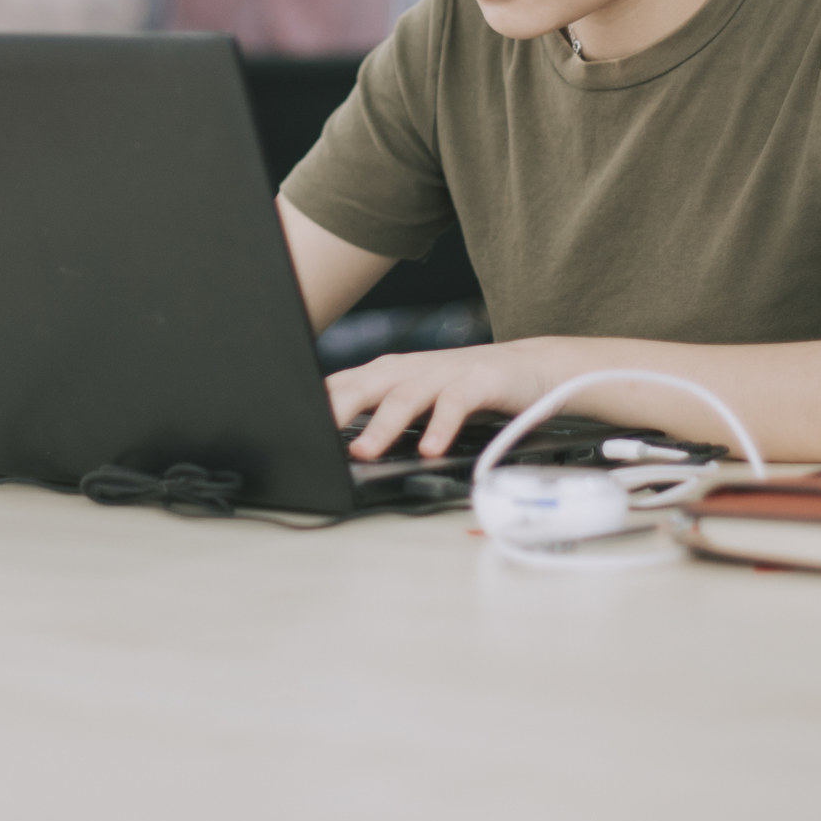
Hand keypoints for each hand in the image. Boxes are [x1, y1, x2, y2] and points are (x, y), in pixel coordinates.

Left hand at [326, 341, 557, 460]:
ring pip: (405, 395)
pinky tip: (430, 449)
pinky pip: (457, 403)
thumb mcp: (417, 400)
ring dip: (382, 424)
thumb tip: (336, 447)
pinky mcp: (481, 382)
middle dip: (335, 409)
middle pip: (364, 385)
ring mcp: (446, 372)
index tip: (287, 428)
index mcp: (390, 373)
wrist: (533, 367)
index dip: (312, 404)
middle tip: (311, 436)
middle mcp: (412, 369)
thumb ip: (380, 415)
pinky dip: (441, 426)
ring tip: (364, 452)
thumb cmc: (466, 388)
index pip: (341, 385)